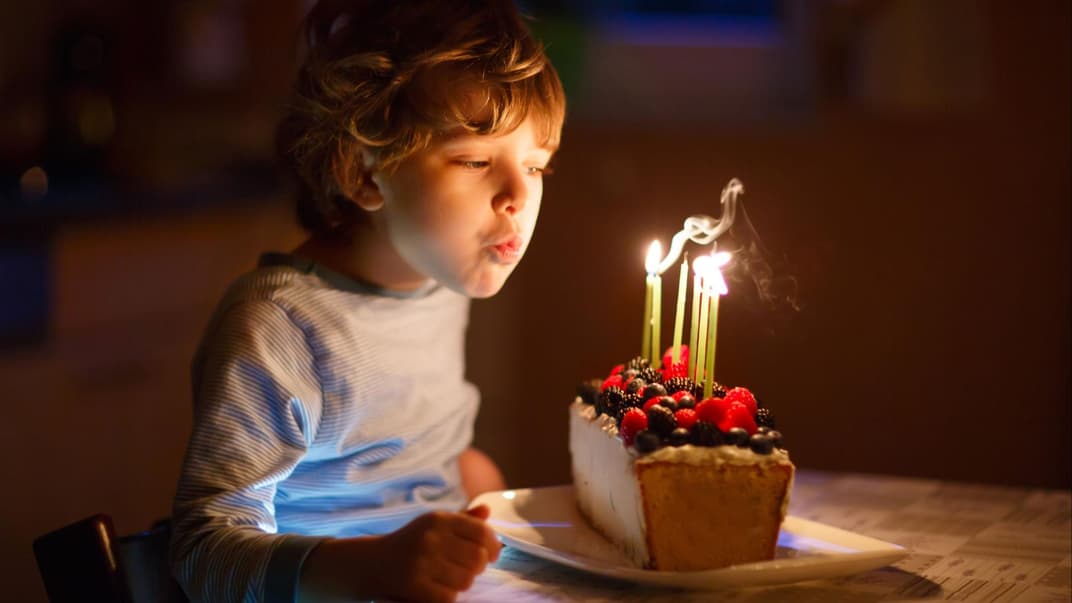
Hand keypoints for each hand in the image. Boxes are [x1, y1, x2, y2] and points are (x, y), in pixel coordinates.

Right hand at [298, 505, 500, 602]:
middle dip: (477, 567)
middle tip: (465, 568)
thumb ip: (463, 520)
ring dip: (461, 583)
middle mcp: (430, 537)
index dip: (493, 545)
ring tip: (447, 578)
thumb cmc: (410, 544)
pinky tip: (436, 589)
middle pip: (478, 558)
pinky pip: (449, 597)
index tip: (491, 553)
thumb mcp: (433, 526)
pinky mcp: (414, 585)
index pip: (481, 531)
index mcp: (438, 520)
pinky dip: (447, 596)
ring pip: (466, 580)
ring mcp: (421, 562)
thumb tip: (487, 511)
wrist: (371, 564)